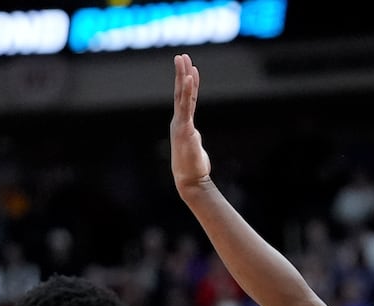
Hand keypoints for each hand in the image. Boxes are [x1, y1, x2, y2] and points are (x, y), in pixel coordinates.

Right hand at [171, 53, 211, 191]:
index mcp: (182, 124)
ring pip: (181, 96)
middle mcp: (179, 121)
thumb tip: (194, 137)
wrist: (190, 181)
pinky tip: (189, 79)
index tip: (190, 69)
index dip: (188, 84)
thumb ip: (193, 138)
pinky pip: (186, 106)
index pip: (186, 100)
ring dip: (183, 77)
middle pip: (180, 93)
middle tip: (182, 56)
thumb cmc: (193, 168)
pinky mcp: (184, 129)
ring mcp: (181, 124)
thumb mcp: (194, 148)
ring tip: (184, 61)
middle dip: (181, 73)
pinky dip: (187, 91)